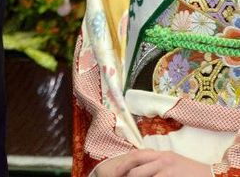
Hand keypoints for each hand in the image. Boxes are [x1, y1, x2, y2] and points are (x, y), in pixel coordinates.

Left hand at [94, 149, 210, 176]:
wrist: (213, 175)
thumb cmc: (191, 171)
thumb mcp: (173, 161)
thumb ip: (156, 162)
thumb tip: (138, 168)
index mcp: (161, 154)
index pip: (136, 155)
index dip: (122, 164)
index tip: (115, 173)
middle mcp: (162, 160)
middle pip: (135, 166)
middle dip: (124, 174)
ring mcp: (167, 170)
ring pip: (142, 176)